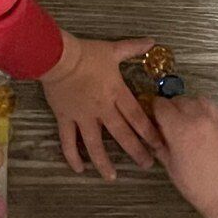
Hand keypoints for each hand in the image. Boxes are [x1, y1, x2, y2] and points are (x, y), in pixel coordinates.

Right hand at [41, 34, 161, 178]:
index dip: (149, 132)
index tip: (159, 146)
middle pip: (122, 134)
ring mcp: (83, 116)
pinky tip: (79, 169)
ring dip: (103, 161)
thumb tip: (152, 41)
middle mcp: (102, 109)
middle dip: (135, 151)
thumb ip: (133, 48)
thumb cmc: (87, 53)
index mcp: (116, 93)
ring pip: (94, 144)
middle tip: (146, 165)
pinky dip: (72, 155)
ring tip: (111, 177)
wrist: (57, 56)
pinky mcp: (65, 118)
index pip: (137, 117)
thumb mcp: (113, 49)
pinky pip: (68, 140)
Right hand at [149, 96, 217, 217]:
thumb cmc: (194, 184)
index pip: (161, 105)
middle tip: (169, 122)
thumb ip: (160, 144)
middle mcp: (197, 118)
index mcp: (179, 128)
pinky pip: (212, 108)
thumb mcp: (170, 165)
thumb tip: (154, 132)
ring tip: (187, 120)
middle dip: (171, 108)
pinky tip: (202, 124)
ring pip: (197, 99)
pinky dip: (204, 110)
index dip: (155, 110)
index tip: (155, 119)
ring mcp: (215, 119)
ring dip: (189, 106)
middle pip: (178, 100)